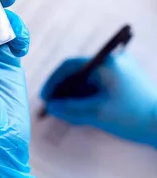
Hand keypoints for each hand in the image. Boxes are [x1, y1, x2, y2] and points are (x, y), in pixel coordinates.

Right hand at [40, 53, 156, 147]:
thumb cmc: (132, 117)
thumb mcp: (96, 114)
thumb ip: (69, 109)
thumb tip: (51, 106)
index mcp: (105, 63)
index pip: (70, 66)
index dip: (54, 82)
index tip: (45, 98)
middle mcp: (113, 61)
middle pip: (78, 72)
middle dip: (63, 90)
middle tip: (53, 106)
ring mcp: (120, 69)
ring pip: (88, 79)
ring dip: (75, 94)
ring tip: (66, 111)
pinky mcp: (125, 79)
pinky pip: (99, 84)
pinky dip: (88, 96)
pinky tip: (81, 110)